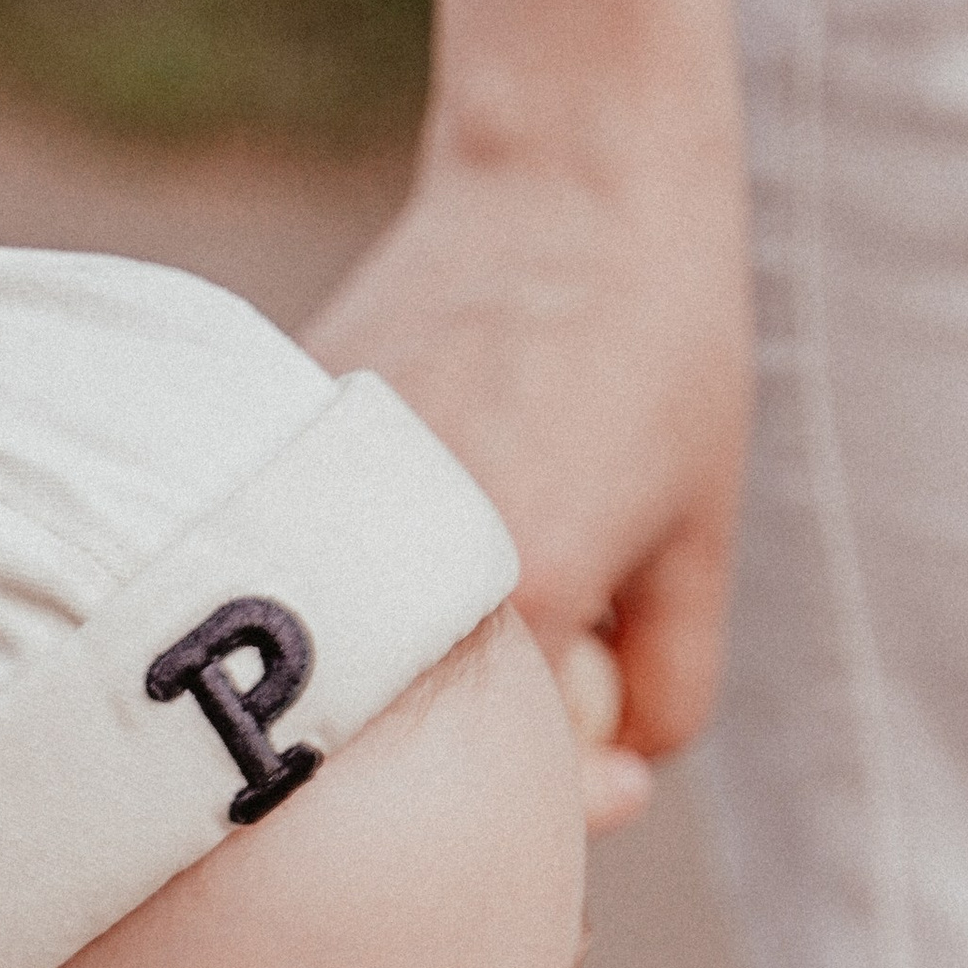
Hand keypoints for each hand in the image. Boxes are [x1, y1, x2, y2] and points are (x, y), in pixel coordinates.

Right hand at [304, 122, 750, 828]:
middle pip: (417, 745)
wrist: (565, 173)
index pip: (518, 792)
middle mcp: (394, 572)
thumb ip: (660, 693)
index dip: (573, 793)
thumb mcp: (700, 543)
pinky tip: (441, 478)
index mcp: (520, 605)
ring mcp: (312, 516)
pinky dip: (370, 571)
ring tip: (504, 521)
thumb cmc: (660, 349)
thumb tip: (603, 784)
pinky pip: (314, 578)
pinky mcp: (267, 470)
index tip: (610, 762)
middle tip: (564, 627)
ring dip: (427, 642)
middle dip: (496, 727)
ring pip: (355, 662)